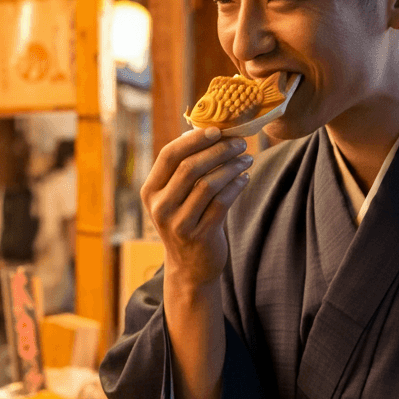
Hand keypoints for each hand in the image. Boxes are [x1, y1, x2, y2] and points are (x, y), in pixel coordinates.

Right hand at [141, 128, 251, 289]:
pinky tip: (245, 177)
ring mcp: (178, 223)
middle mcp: (160, 207)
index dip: (193, 139)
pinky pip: (222, 203)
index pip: (169, 156)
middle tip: (240, 142)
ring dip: (231, 167)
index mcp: (150, 191)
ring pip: (208, 184)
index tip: (217, 129)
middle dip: (219, 151)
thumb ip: (185, 169)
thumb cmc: (187, 222)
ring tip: (247, 159)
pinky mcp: (199, 235)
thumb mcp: (176, 197)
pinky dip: (236, 186)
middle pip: (189, 168)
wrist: (189, 268)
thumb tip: (205, 130)